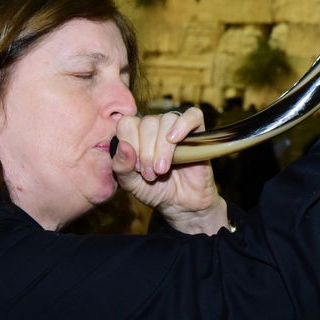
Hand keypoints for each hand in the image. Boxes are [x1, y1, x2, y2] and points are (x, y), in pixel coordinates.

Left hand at [113, 108, 228, 234]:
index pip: (127, 123)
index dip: (131, 144)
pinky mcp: (198, 132)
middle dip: (147, 152)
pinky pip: (193, 115)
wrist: (181, 204)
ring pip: (167, 120)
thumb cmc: (154, 190)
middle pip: (147, 123)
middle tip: (151, 174)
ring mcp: (176, 127)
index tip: (137, 168)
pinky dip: (183, 125)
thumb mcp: (130, 183)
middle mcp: (155, 126)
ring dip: (163, 147)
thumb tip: (124, 146)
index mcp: (136, 133)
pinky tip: (175, 140)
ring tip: (162, 169)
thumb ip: (121, 166)